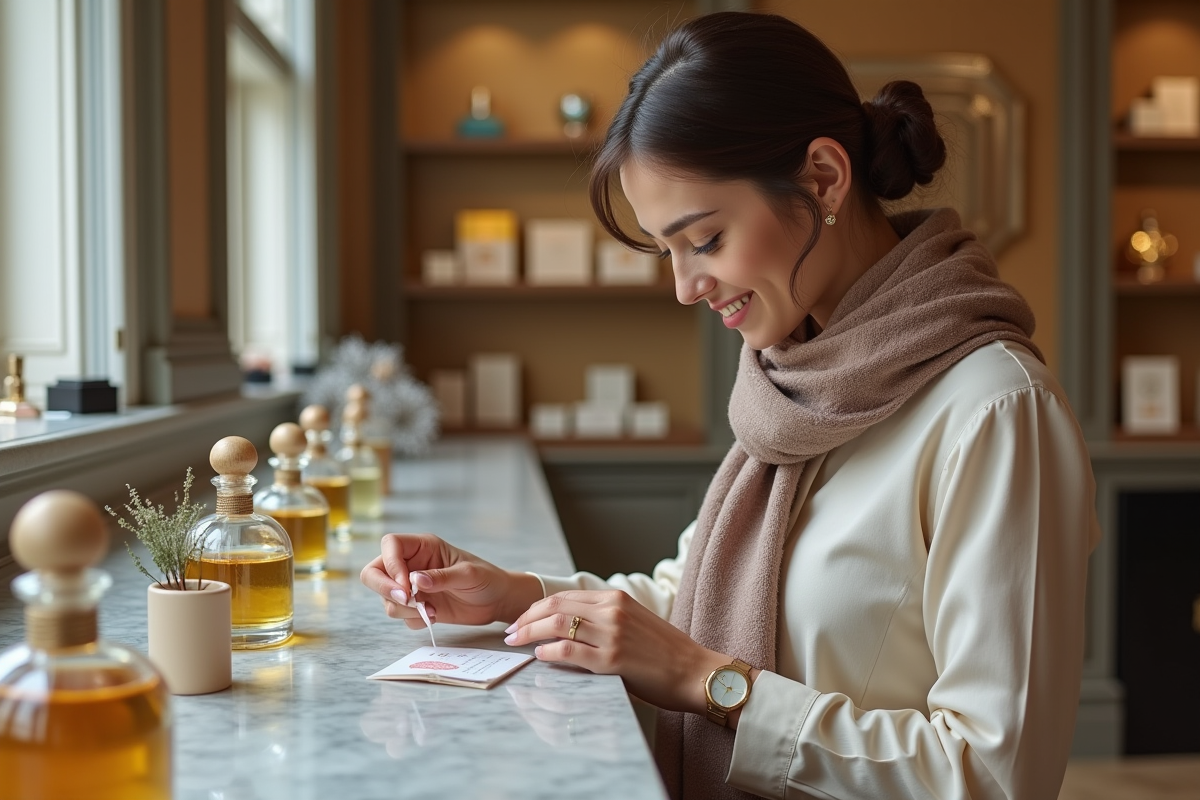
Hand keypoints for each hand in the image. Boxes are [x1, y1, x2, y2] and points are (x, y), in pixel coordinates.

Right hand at [360, 533, 542, 628]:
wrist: (496, 601)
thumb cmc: (486, 578)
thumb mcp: (468, 574)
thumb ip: (441, 577)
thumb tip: (414, 580)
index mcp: (422, 547)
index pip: (390, 545)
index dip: (391, 564)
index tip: (406, 584)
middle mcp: (411, 564)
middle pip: (374, 572)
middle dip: (385, 589)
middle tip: (407, 600)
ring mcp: (411, 586)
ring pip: (386, 598)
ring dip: (405, 609)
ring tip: (432, 611)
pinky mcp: (416, 606)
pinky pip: (401, 615)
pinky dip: (414, 619)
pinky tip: (435, 616)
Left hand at [502, 589, 734, 714]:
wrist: (695, 672)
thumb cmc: (666, 653)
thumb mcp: (634, 622)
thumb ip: (605, 619)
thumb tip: (568, 627)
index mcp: (616, 598)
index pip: (565, 596)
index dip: (537, 607)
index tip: (522, 619)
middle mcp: (612, 611)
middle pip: (554, 607)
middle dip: (526, 618)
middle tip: (510, 631)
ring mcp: (612, 634)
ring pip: (556, 625)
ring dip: (529, 633)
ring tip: (516, 642)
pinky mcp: (612, 660)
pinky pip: (569, 651)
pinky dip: (548, 652)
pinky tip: (539, 656)